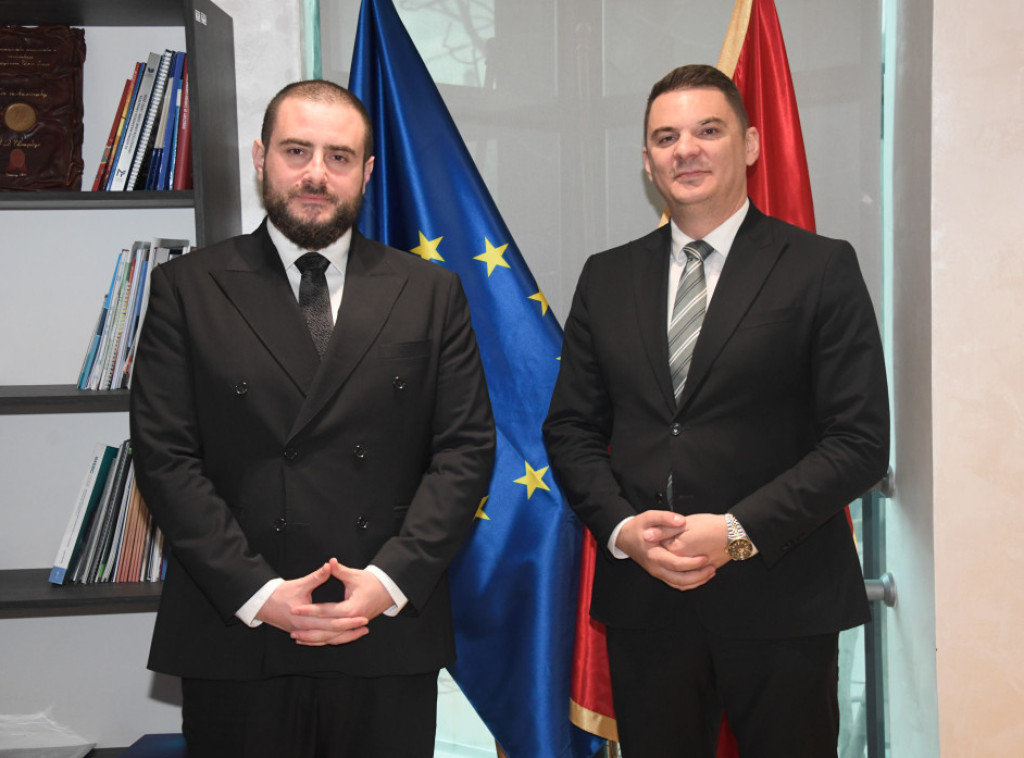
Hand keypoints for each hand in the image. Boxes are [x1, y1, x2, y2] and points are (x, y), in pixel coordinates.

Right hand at [255, 562, 369, 645]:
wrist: (262, 603)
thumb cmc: (280, 592)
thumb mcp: (300, 583)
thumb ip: (317, 576)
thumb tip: (331, 564)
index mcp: (305, 618)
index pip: (332, 622)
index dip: (349, 620)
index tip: (363, 617)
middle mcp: (305, 629)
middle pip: (332, 634)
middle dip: (350, 631)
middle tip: (366, 626)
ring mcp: (302, 633)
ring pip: (326, 640)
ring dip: (343, 637)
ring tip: (359, 633)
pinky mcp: (301, 633)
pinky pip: (319, 640)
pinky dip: (331, 639)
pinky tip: (342, 637)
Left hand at [288, 558, 393, 646]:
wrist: (388, 590)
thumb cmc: (372, 582)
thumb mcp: (355, 576)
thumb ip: (339, 571)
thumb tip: (330, 562)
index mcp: (351, 609)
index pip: (325, 611)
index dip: (309, 610)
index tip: (295, 609)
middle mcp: (351, 621)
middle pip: (326, 630)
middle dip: (308, 630)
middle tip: (291, 631)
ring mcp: (353, 626)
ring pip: (330, 637)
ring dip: (313, 639)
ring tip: (297, 638)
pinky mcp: (352, 627)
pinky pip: (336, 637)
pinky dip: (323, 640)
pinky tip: (311, 640)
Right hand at [615, 511, 715, 590]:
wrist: (623, 537)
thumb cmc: (637, 527)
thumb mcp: (649, 517)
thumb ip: (666, 518)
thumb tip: (681, 521)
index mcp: (654, 556)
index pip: (676, 565)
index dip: (692, 563)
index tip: (705, 557)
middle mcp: (655, 568)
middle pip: (680, 580)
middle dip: (698, 576)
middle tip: (712, 568)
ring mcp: (657, 573)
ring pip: (679, 585)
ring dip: (695, 581)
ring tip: (710, 572)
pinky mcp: (659, 573)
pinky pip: (675, 583)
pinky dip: (689, 583)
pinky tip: (699, 575)